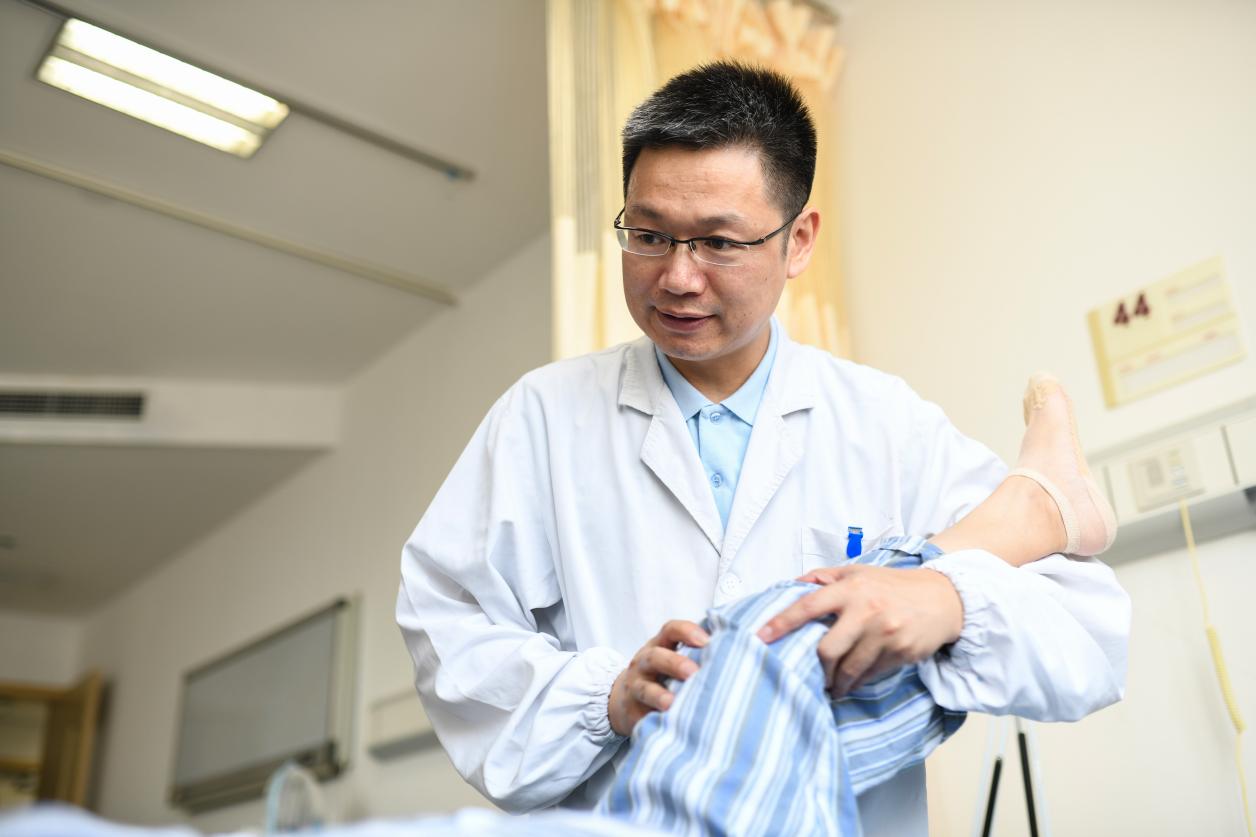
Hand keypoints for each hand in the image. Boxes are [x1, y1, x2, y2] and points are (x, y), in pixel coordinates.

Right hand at [608, 619, 708, 736]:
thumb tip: (747, 643)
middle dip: (674, 663)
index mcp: (660, 645)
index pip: (671, 630)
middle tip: (693, 672)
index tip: (706, 641)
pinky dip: (653, 720)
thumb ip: (700, 652)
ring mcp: (636, 687)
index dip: (686, 632)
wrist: (625, 699)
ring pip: (644, 688)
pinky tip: (666, 724)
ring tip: (672, 702)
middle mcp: (645, 663)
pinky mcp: (633, 712)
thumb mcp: (675, 658)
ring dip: (658, 695)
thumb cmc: (663, 675)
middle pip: (655, 656)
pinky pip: (641, 716)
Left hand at [756, 565, 962, 696]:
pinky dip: (859, 681)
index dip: (782, 622)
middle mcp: (867, 610)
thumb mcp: (860, 572)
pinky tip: (854, 682)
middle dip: (817, 668)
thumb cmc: (893, 586)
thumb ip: (826, 578)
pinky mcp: (902, 652)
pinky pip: (872, 675)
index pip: (809, 605)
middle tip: (812, 675)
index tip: (761, 637)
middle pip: (828, 649)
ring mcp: (886, 633)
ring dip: (836, 683)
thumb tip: (792, 585)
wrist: (943, 598)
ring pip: (850, 669)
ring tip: (831, 687)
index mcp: (852, 588)